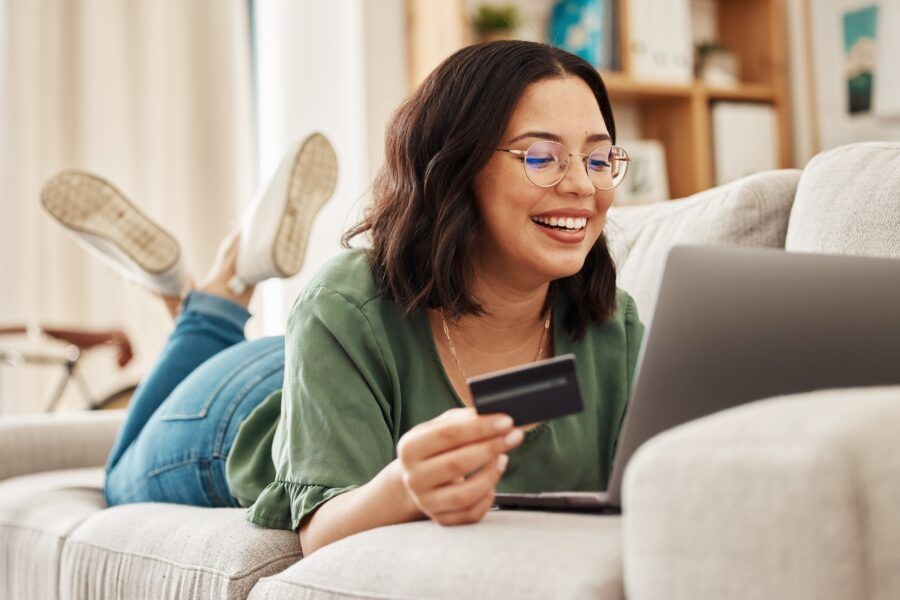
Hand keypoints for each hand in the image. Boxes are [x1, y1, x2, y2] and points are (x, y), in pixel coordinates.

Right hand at [396, 407, 524, 525]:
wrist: (416, 478)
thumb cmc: (434, 447)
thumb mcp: (440, 427)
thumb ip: (463, 419)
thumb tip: (491, 417)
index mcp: (410, 448)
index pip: (448, 435)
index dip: (480, 428)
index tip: (506, 421)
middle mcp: (414, 477)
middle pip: (457, 464)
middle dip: (491, 448)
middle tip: (514, 436)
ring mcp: (426, 502)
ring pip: (464, 495)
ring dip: (491, 475)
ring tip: (503, 458)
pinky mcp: (441, 519)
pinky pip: (470, 514)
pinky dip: (487, 498)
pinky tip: (492, 483)